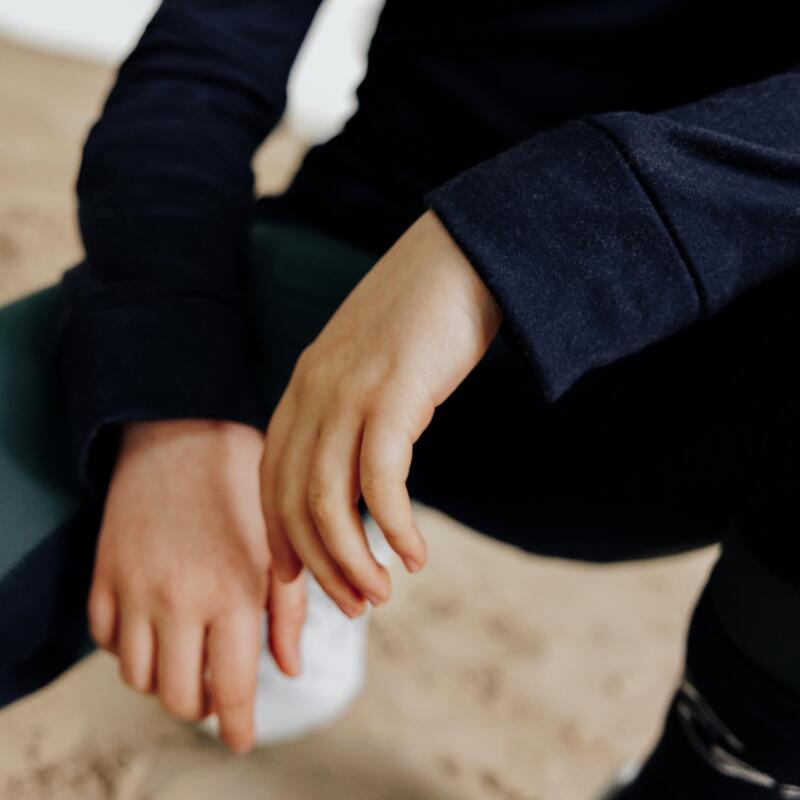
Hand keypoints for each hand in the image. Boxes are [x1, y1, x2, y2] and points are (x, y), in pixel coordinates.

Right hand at [88, 419, 305, 753]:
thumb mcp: (279, 545)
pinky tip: (156, 625)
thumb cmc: (243, 486)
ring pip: (139, 677)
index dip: (239, 725)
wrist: (183, 433)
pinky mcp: (104, 576)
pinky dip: (130, 648)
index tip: (242, 741)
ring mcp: (134, 589)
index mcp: (233, 593)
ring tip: (190, 655)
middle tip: (219, 689)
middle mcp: (179, 601)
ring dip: (167, 678)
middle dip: (204, 706)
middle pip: (180, 698)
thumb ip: (290, 611)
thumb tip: (291, 668)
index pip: (233, 688)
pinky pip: (105, 642)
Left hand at [260, 211, 502, 611]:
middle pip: (293, 502)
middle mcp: (314, 394)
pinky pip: (381, 481)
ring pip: (328, 501)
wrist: (461, 254)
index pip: (272, 480)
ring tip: (381, 593)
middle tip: (352, 604)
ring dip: (352, 560)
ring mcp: (349, 393)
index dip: (280, 538)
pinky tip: (415, 554)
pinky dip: (393, 528)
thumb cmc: (424, 316)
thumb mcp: (372, 367)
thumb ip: (354, 409)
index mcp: (304, 388)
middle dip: (319, 565)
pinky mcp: (393, 394)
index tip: (297, 580)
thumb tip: (362, 466)